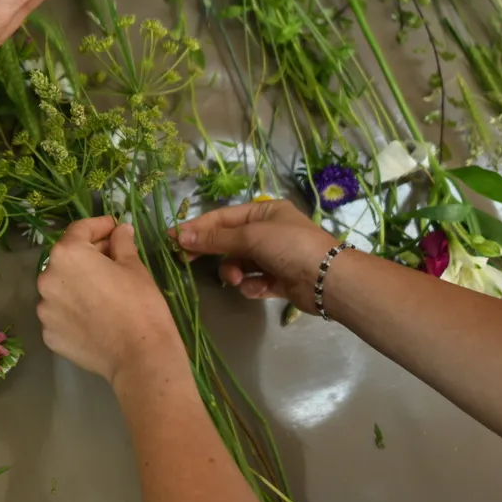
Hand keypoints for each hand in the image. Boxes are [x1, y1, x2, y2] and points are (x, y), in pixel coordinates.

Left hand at [35, 217, 179, 383]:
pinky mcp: (49, 334)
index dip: (100, 226)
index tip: (116, 228)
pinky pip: (60, 313)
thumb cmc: (140, 305)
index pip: (80, 230)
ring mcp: (45, 309)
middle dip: (89, 256)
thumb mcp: (134, 267)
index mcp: (67, 255)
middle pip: (67, 259)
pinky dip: (74, 310)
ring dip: (78, 284)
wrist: (140, 356)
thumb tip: (120, 230)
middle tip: (115, 260)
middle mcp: (47, 278)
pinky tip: (94, 317)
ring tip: (104, 293)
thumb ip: (121, 243)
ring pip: (61, 287)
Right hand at [170, 199, 334, 308]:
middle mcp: (269, 232)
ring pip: (240, 263)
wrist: (329, 279)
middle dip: (213, 252)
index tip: (173, 238)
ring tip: (236, 280)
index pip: (223, 218)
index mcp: (264, 212)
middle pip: (229, 241)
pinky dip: (252, 285)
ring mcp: (275, 257)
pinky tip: (257, 288)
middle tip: (186, 260)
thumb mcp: (250, 237)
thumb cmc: (290, 246)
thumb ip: (215, 239)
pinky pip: (254, 281)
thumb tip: (181, 236)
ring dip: (234, 272)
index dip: (197, 227)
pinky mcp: (280, 280)